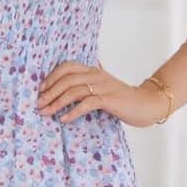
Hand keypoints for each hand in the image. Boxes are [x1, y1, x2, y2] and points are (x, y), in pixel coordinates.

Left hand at [37, 61, 163, 127]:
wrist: (147, 103)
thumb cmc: (123, 98)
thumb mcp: (102, 87)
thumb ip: (87, 84)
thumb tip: (67, 88)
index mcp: (93, 70)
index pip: (67, 66)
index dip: (51, 77)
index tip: (40, 90)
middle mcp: (96, 75)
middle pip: (67, 79)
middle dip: (50, 92)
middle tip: (38, 104)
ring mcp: (103, 86)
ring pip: (74, 90)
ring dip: (57, 102)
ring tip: (46, 112)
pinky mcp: (109, 99)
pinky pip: (87, 103)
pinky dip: (73, 111)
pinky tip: (64, 119)